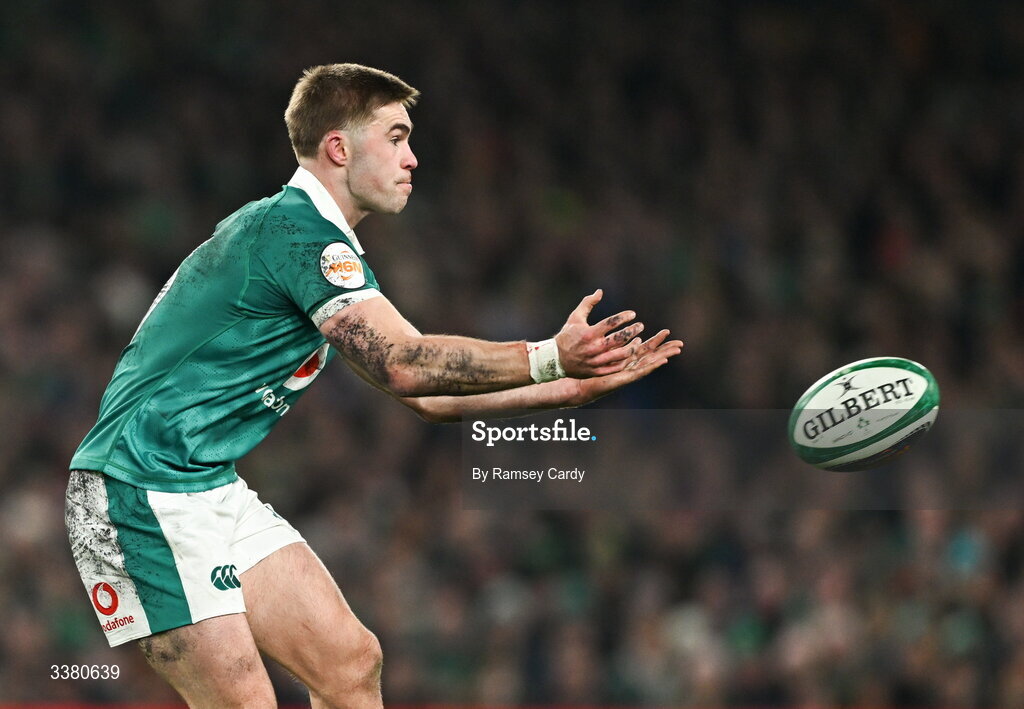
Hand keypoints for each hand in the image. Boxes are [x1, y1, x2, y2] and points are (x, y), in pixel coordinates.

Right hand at [554, 289, 646, 377]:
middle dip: (632, 330)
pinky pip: (616, 367)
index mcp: (589, 333)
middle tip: (640, 326)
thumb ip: (588, 303)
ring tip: (638, 339)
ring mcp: (596, 361)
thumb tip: (600, 291)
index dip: (624, 317)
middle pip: (619, 338)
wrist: (556, 359)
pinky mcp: (597, 371)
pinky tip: (631, 353)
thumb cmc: (567, 336)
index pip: (611, 323)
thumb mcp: (575, 317)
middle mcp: (593, 347)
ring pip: (621, 354)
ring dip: (632, 346)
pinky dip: (626, 360)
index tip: (632, 314)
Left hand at [565, 329, 682, 405]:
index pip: (645, 348)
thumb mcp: (607, 351)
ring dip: (663, 357)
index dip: (657, 341)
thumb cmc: (590, 367)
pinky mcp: (624, 379)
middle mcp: (630, 366)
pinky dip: (652, 366)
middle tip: (680, 343)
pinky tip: (661, 361)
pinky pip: (640, 371)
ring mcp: (628, 374)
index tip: (668, 332)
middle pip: (652, 356)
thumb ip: (620, 343)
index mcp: (626, 359)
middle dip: (666, 350)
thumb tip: (635, 336)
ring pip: (649, 364)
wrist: (579, 382)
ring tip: (675, 351)